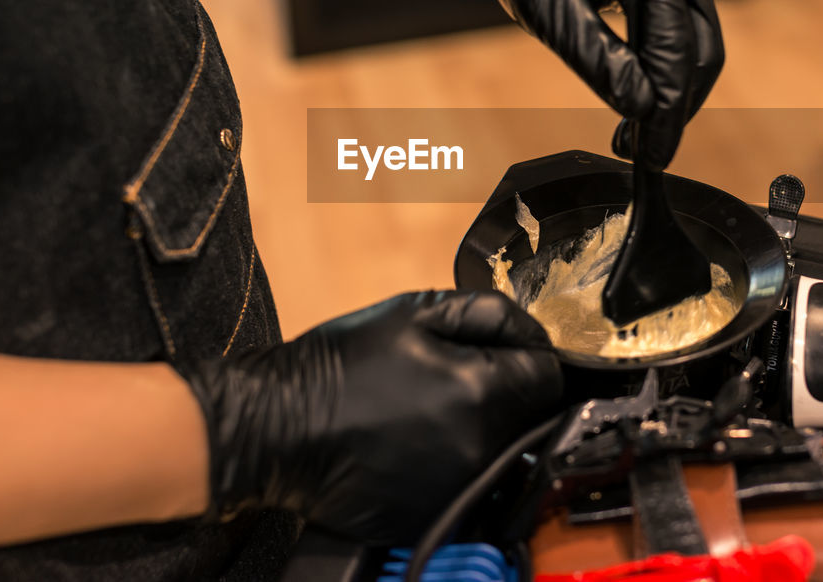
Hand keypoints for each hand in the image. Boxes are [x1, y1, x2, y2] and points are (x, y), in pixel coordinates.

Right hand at [181, 290, 561, 543]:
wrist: (273, 428)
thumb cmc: (337, 366)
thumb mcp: (413, 311)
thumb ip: (486, 314)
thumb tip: (531, 330)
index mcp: (480, 394)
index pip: (548, 376)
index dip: (529, 355)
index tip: (502, 351)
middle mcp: (478, 449)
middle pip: (530, 415)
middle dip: (506, 391)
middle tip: (456, 374)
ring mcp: (457, 487)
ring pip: (501, 449)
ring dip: (482, 426)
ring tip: (429, 407)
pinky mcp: (434, 512)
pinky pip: (467, 480)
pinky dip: (452, 459)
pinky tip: (413, 440)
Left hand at [425, 0, 723, 168]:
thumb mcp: (548, 5)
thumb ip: (594, 54)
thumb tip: (638, 107)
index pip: (675, 38)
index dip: (667, 101)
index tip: (652, 150)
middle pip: (699, 50)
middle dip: (674, 108)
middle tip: (643, 156)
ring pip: (696, 51)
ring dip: (671, 100)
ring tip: (633, 143)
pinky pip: (682, 40)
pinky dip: (663, 78)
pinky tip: (637, 112)